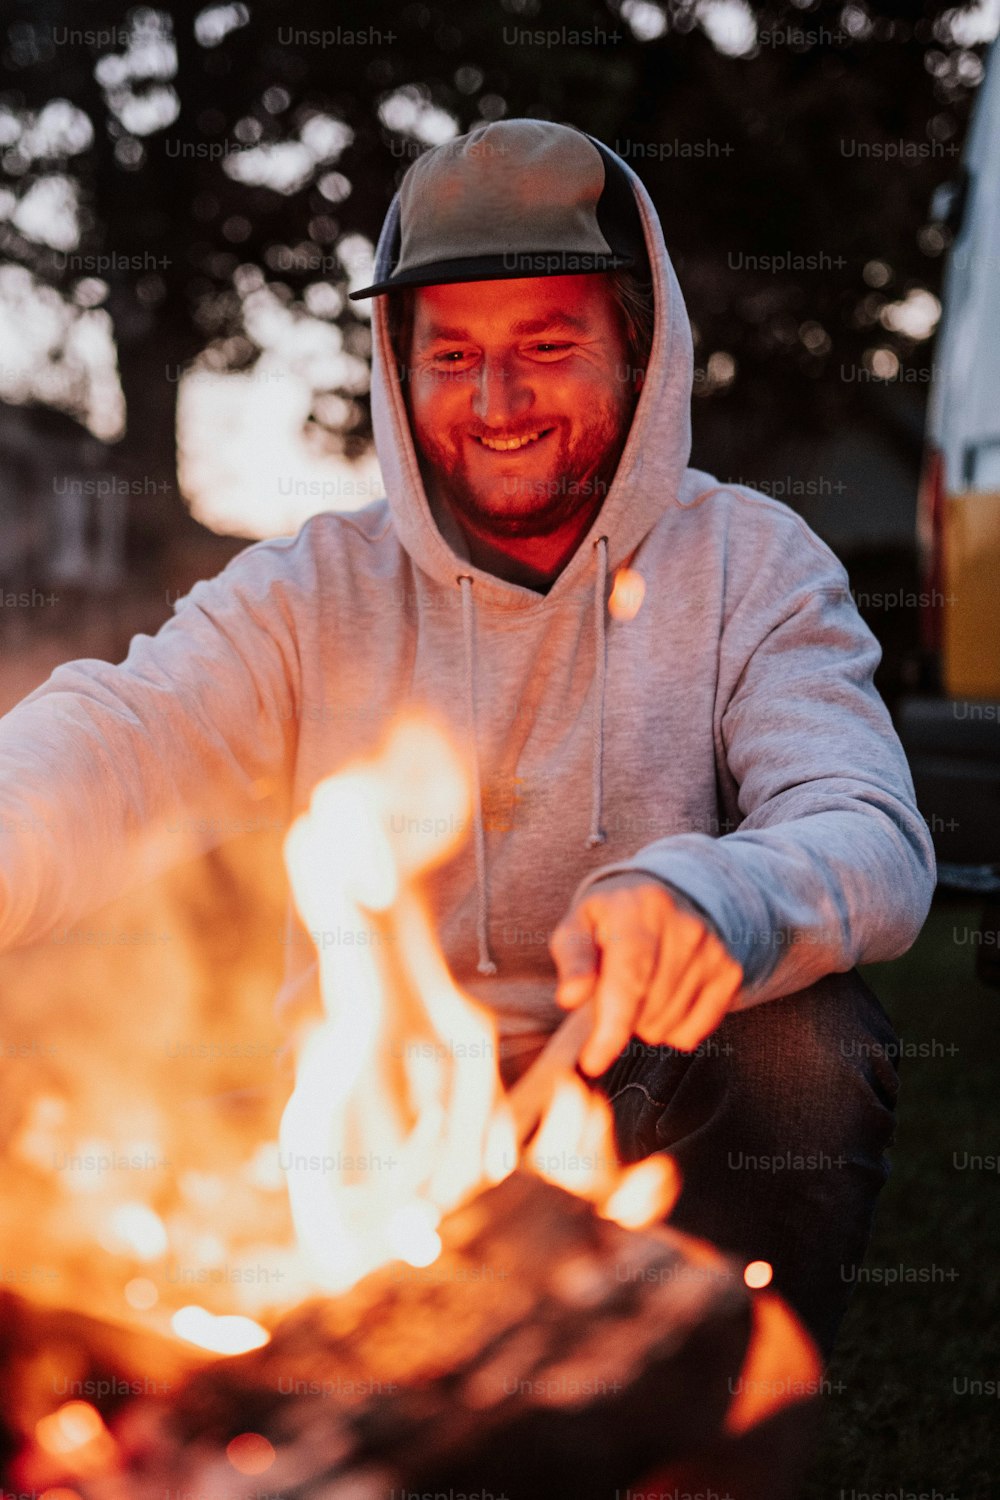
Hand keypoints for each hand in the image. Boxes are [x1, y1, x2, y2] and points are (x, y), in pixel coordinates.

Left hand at [549, 873, 743, 1075]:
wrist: (669, 896)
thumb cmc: (612, 919)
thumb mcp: (580, 925)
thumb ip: (572, 960)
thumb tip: (570, 997)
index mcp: (639, 909)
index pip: (630, 979)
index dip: (611, 1027)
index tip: (593, 1061)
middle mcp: (684, 926)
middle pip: (647, 1011)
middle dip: (620, 1018)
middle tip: (612, 994)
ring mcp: (713, 950)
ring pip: (667, 1026)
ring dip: (644, 1023)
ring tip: (639, 991)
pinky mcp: (730, 972)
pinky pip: (693, 1033)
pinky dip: (672, 1030)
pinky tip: (664, 1000)